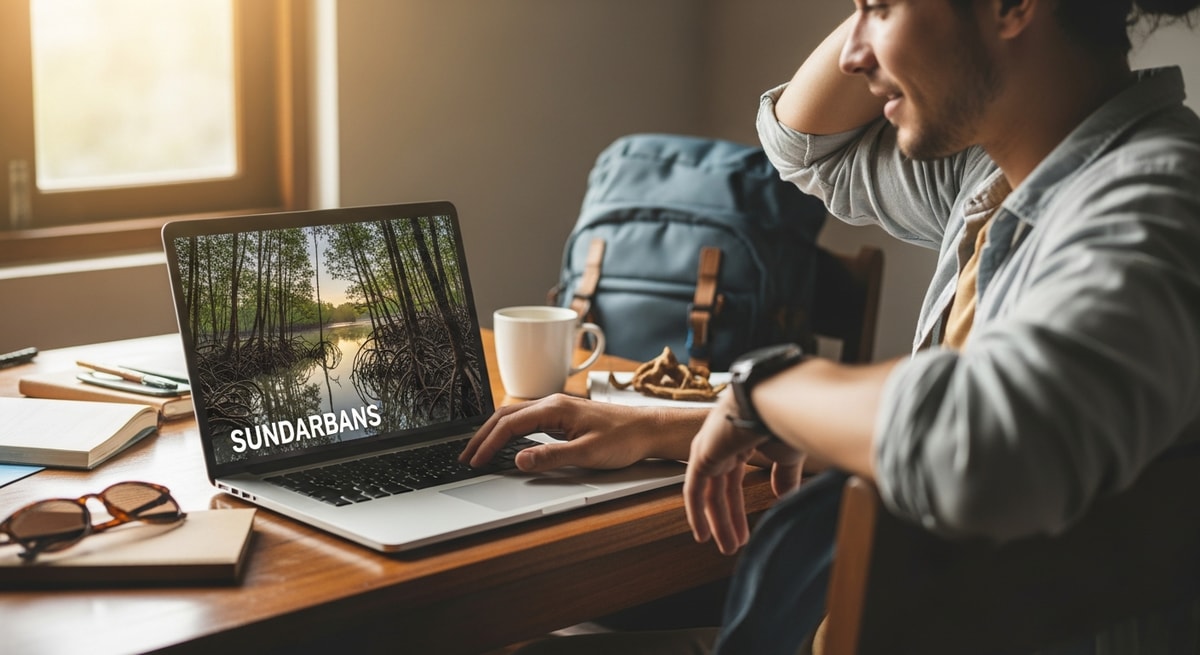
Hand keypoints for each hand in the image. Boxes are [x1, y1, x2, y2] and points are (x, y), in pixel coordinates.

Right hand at [460, 394, 690, 471]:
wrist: (648, 429)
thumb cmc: (624, 438)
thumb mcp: (587, 453)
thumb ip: (551, 457)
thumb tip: (519, 460)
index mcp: (554, 408)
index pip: (510, 424)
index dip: (489, 444)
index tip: (475, 462)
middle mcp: (552, 403)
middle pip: (506, 416)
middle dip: (483, 436)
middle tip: (467, 457)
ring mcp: (557, 408)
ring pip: (515, 416)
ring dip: (495, 433)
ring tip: (480, 450)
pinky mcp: (563, 416)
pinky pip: (527, 420)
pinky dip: (510, 431)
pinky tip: (507, 443)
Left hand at [684, 395, 804, 554]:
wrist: (778, 400)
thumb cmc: (788, 418)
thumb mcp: (788, 454)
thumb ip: (784, 475)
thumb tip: (784, 495)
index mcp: (742, 440)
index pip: (734, 479)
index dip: (738, 507)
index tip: (745, 530)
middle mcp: (722, 442)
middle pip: (721, 489)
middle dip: (727, 519)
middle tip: (733, 545)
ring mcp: (710, 447)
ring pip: (709, 492)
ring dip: (717, 522)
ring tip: (726, 547)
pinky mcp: (703, 453)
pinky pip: (694, 489)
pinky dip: (696, 513)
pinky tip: (702, 534)